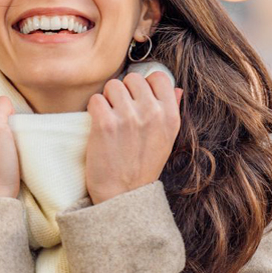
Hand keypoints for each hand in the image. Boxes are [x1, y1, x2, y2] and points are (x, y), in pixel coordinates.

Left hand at [85, 71, 182, 204]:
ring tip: (110, 118)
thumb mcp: (167, 139)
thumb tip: (177, 89)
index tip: (138, 98)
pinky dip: (94, 110)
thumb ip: (172, 111)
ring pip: (112, 85)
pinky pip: (96, 99)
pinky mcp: (106, 124)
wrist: (123, 195)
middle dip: (124, 91)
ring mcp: (129, 118)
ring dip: (107, 99)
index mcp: (170, 116)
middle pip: (133, 78)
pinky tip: (99, 125)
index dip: (145, 84)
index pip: (159, 77)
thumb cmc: (143, 167)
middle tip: (121, 112)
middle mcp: (152, 114)